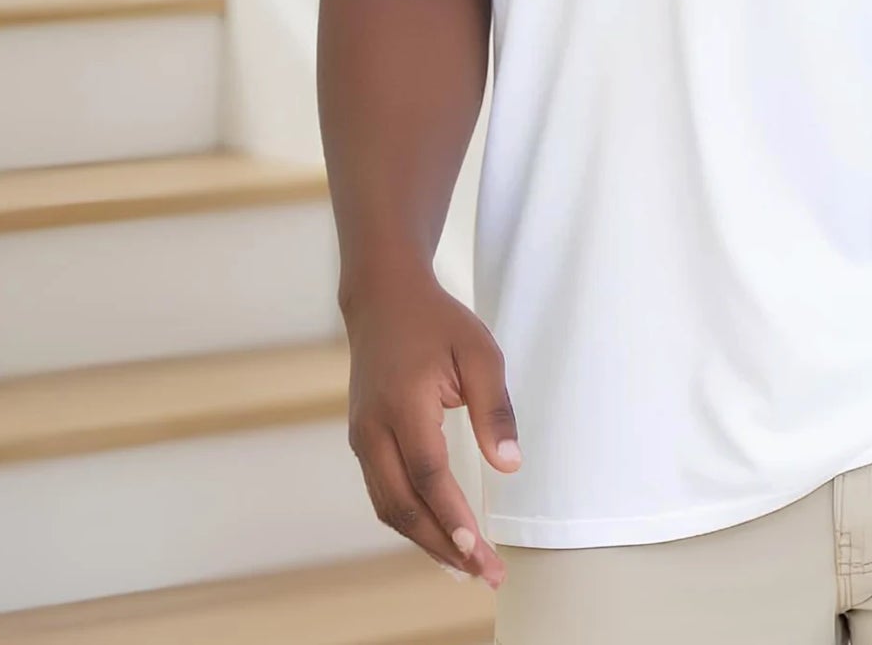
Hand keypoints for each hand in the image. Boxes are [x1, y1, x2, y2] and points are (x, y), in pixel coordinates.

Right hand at [340, 263, 521, 587]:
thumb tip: (509, 465)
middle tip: (485, 573)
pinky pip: (385, 494)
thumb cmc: (438, 322)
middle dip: (444, 545)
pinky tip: (439, 536)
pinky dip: (411, 522)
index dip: (451, 516)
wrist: (383, 299)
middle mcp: (373, 429)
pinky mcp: (363, 443)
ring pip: (390, 507)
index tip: (477, 549)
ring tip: (467, 568)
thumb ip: (493, 409)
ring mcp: (362, 438)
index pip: (428, 474)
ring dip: (427, 541)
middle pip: (404, 505)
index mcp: (402, 404)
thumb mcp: (480, 352)